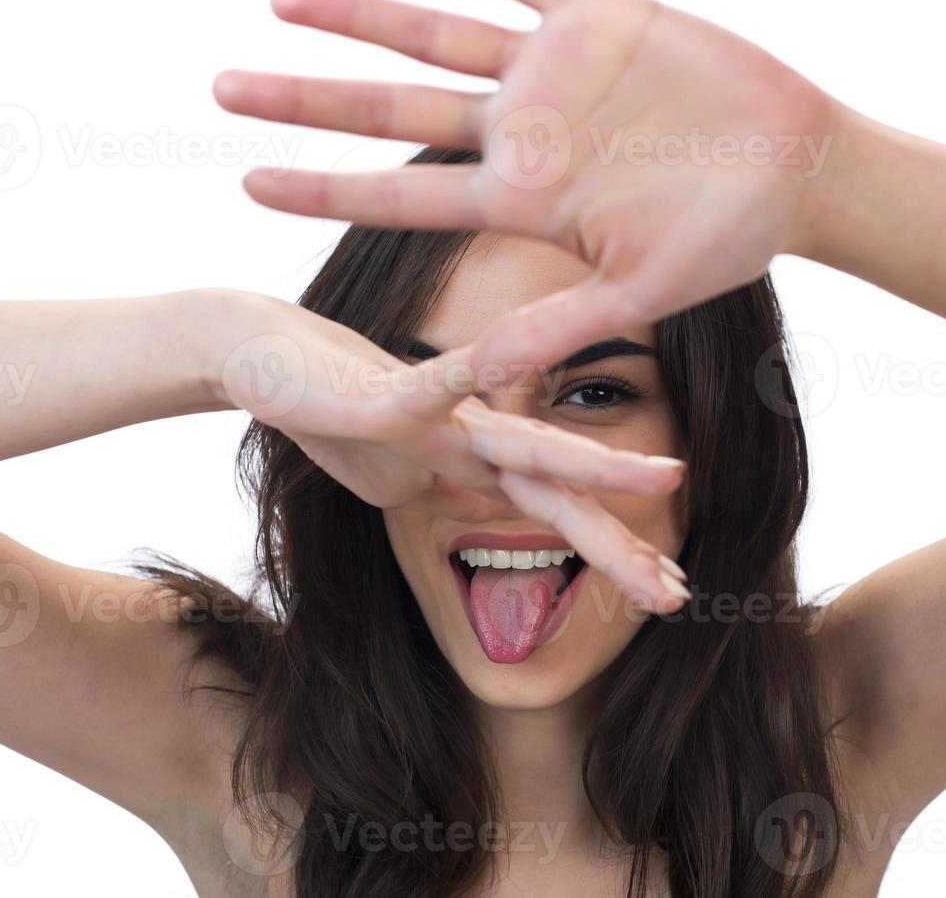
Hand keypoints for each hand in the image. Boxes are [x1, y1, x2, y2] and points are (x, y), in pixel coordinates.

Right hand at [207, 290, 689, 607]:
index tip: (672, 590)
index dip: (612, 553)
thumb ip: (444, 491)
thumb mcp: (391, 479)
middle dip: (620, 547)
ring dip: (596, 466)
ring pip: (530, 444)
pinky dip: (483, 375)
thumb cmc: (328, 410)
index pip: (555, 516)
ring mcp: (441, 413)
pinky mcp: (395, 390)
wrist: (261, 350)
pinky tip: (525, 373)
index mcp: (473, 463)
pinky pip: (446, 379)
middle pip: (559, 497)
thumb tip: (480, 512)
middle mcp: (472, 436)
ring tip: (667, 479)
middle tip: (684, 595)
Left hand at [213, 0, 835, 378]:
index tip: (247, 180)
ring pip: (435, 34)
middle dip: (308, 101)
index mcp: (521, 199)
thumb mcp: (637, 290)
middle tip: (221, 87)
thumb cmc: (722, 239)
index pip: (399, 194)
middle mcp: (520, 132)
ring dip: (361, 15)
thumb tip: (481, 376)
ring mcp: (551, 72)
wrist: (793, 167)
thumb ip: (559, 325)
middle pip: (391, 111)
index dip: (323, 187)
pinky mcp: (596, 15)